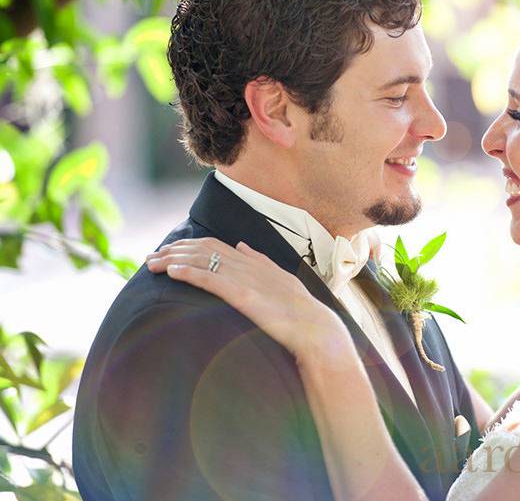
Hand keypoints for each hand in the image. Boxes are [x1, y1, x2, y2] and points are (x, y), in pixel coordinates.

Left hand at [146, 238, 351, 359]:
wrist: (315, 328)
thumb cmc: (299, 311)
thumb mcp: (281, 278)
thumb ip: (260, 261)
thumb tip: (242, 245)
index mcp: (255, 261)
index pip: (215, 244)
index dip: (189, 245)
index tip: (170, 250)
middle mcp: (248, 265)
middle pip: (203, 249)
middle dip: (174, 251)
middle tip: (150, 258)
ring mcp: (246, 279)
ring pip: (202, 261)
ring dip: (173, 260)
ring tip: (152, 264)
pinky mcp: (243, 295)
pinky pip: (210, 279)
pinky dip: (188, 273)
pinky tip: (172, 272)